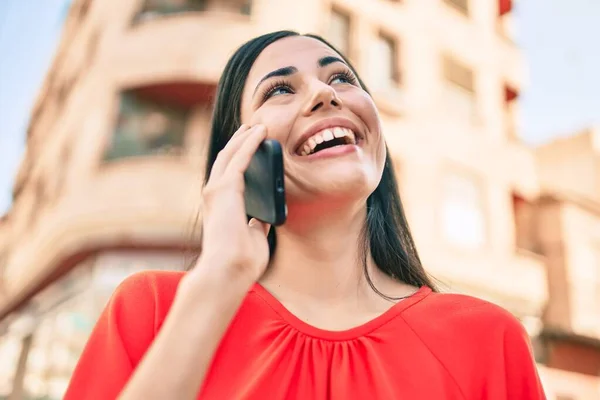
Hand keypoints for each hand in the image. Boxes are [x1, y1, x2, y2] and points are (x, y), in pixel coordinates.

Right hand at [192, 124, 270, 283]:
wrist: (230, 270)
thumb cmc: (241, 261)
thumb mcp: (253, 236)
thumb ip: (255, 223)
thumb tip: (263, 216)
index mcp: (221, 206)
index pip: (229, 175)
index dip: (240, 159)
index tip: (254, 147)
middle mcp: (214, 194)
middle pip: (227, 159)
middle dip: (240, 142)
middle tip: (255, 128)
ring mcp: (216, 190)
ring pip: (230, 154)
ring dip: (245, 138)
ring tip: (258, 126)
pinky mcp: (224, 188)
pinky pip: (239, 158)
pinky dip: (250, 143)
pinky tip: (261, 133)